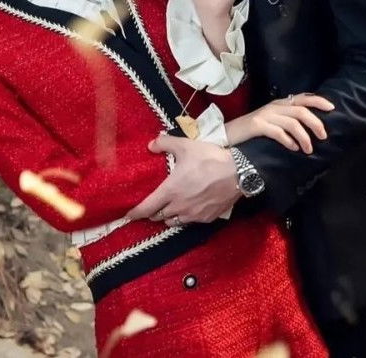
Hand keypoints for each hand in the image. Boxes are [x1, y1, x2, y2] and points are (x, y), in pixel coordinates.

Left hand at [125, 135, 240, 224]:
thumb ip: (165, 143)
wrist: (237, 173)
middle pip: (158, 217)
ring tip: (168, 208)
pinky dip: (185, 217)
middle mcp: (179, 207)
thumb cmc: (209, 158)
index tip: (127, 215)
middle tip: (150, 206)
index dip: (135, 213)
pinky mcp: (207, 219)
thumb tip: (151, 144)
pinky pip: (190, 222)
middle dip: (152, 213)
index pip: (147, 207)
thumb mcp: (185, 145)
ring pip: (173, 222)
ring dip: (167, 217)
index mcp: (171, 191)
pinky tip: (188, 208)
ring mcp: (194, 216)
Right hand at [226, 93, 334, 153]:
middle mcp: (274, 106)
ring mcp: (265, 115)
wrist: (228, 135)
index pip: (302, 98)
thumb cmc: (252, 131)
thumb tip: (309, 129)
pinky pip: (278, 132)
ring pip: (292, 122)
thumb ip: (287, 121)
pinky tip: (293, 148)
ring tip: (308, 149)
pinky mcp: (257, 126)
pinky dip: (289, 141)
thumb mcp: (272, 122)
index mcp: (279, 104)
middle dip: (316, 123)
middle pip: (301, 110)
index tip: (332, 108)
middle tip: (324, 136)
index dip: (318, 101)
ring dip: (304, 136)